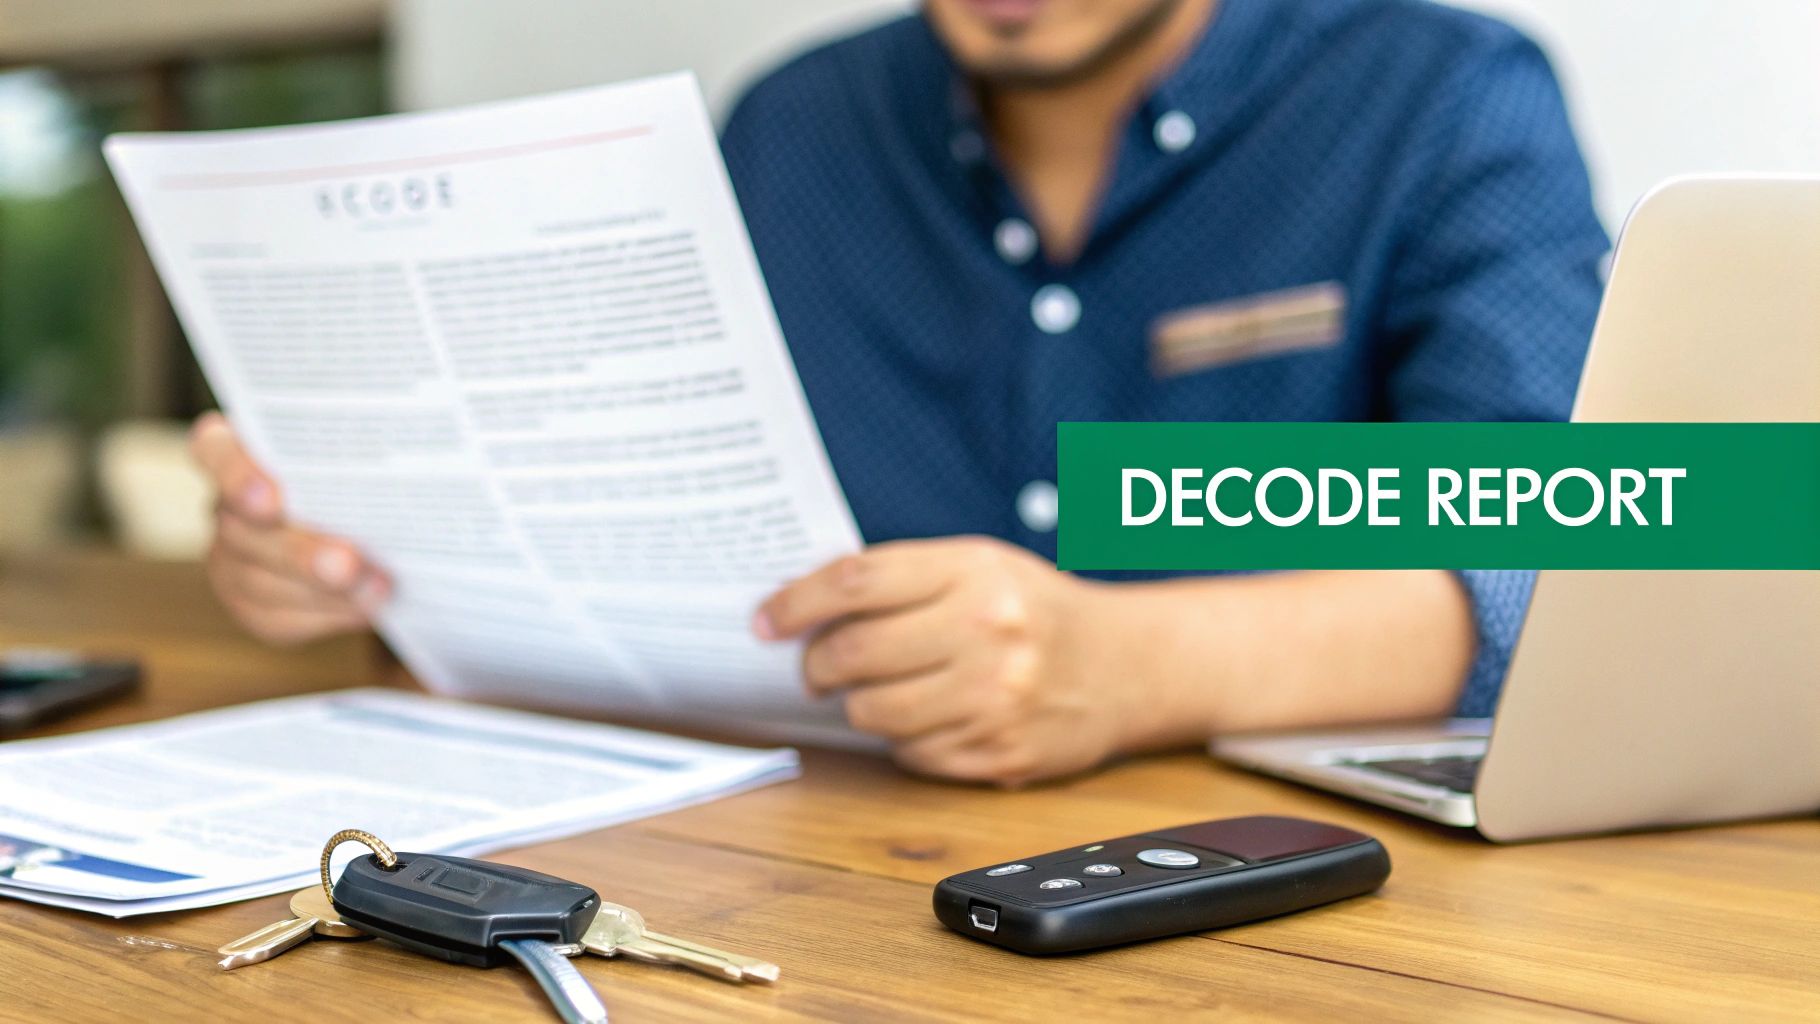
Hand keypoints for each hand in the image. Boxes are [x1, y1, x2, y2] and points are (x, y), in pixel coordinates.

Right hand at [189, 412, 388, 644]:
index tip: (270, 495)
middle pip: (244, 532)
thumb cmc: (352, 476)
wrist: (357, 528)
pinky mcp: (251, 604)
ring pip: (261, 583)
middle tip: (348, 563)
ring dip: (323, 591)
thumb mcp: (350, 455)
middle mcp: (227, 509)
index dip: (235, 474)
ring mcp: (230, 560)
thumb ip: (352, 455)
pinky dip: (326, 615)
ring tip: (376, 589)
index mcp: (238, 456)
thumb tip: (396, 449)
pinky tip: (366, 608)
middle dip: (301, 553)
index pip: (215, 452)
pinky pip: (278, 618)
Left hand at [753, 536, 1125, 785]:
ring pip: (874, 713)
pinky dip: (904, 739)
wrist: (1128, 665)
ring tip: (875, 690)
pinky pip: (911, 755)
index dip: (796, 603)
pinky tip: (927, 716)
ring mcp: (995, 698)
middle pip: (854, 654)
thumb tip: (803, 606)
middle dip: (816, 664)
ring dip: (857, 705)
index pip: (857, 582)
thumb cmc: (1035, 610)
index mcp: (974, 571)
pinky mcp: (999, 752)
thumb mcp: (980, 566)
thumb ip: (902, 578)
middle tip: (815, 666)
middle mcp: (987, 631)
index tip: (765, 620)